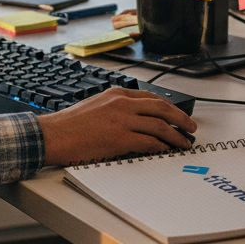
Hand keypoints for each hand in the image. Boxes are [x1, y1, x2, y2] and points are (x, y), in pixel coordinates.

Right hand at [37, 87, 197, 165]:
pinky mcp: (121, 138)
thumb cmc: (69, 124)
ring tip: (184, 143)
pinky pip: (149, 142)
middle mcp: (122, 104)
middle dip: (180, 118)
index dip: (168, 106)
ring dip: (176, 136)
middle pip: (161, 108)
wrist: (54, 134)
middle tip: (190, 127)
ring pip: (159, 126)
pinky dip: (162, 147)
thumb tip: (132, 119)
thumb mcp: (94, 105)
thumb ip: (114, 108)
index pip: (150, 97)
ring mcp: (122, 120)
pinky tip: (167, 150)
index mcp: (115, 93)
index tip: (176, 113)